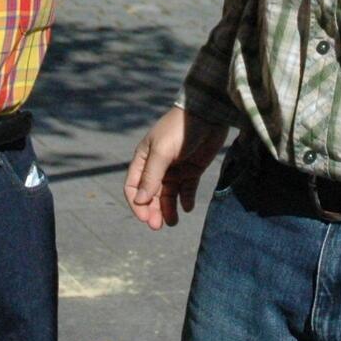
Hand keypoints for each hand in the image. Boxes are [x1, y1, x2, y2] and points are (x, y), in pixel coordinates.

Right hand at [124, 106, 228, 229]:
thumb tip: (140, 200)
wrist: (208, 114)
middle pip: (150, 195)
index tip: (146, 218)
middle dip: (153, 210)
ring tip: (173, 222)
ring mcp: (175, 168)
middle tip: (158, 226)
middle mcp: (157, 166)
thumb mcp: (162, 151)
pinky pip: (186, 189)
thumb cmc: (179, 129)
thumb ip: (151, 176)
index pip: (133, 187)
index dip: (137, 204)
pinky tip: (187, 208)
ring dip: (168, 209)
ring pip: (168, 195)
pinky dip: (185, 200)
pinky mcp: (192, 169)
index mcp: (144, 159)